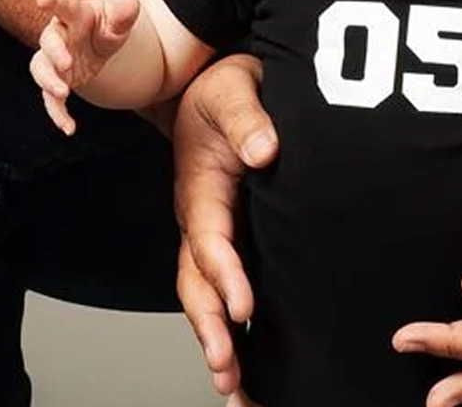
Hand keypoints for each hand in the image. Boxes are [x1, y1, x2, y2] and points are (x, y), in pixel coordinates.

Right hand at [29, 0, 138, 134]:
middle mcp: (60, 35)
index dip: (53, 2)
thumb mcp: (123, 14)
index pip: (64, 6)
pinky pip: (50, 98)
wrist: (103, 39)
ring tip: (63, 94)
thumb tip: (129, 9)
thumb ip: (125, 12)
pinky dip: (57, 114)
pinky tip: (69, 129)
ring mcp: (55, 59)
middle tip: (67, 64)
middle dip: (55, 52)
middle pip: (48, 41)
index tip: (42, 0)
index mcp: (76, 14)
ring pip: (41, 69)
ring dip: (48, 82)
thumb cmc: (110, 21)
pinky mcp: (57, 79)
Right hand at [173, 54, 277, 398]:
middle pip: (196, 281)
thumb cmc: (225, 88)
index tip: (245, 307)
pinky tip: (251, 359)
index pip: (209, 238)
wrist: (219, 85)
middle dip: (210, 327)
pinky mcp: (232, 237)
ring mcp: (213, 232)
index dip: (225, 274)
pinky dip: (231, 324)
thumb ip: (247, 117)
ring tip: (231, 383)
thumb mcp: (234, 89)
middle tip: (226, 369)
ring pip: (205, 294)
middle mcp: (200, 219)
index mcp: (199, 188)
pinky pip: (225, 286)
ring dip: (216, 337)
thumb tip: (265, 149)